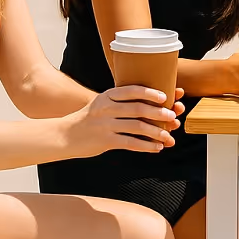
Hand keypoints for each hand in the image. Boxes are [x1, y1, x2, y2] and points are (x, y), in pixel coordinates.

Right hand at [63, 85, 183, 157]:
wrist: (65, 136)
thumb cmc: (90, 119)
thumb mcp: (102, 103)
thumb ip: (122, 101)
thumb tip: (154, 103)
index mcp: (108, 95)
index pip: (132, 90)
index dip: (150, 93)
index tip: (165, 96)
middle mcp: (107, 108)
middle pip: (138, 108)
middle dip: (159, 113)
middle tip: (173, 116)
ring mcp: (105, 124)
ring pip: (137, 127)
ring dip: (157, 132)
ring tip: (169, 137)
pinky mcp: (105, 141)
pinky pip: (131, 143)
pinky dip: (146, 146)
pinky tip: (157, 148)